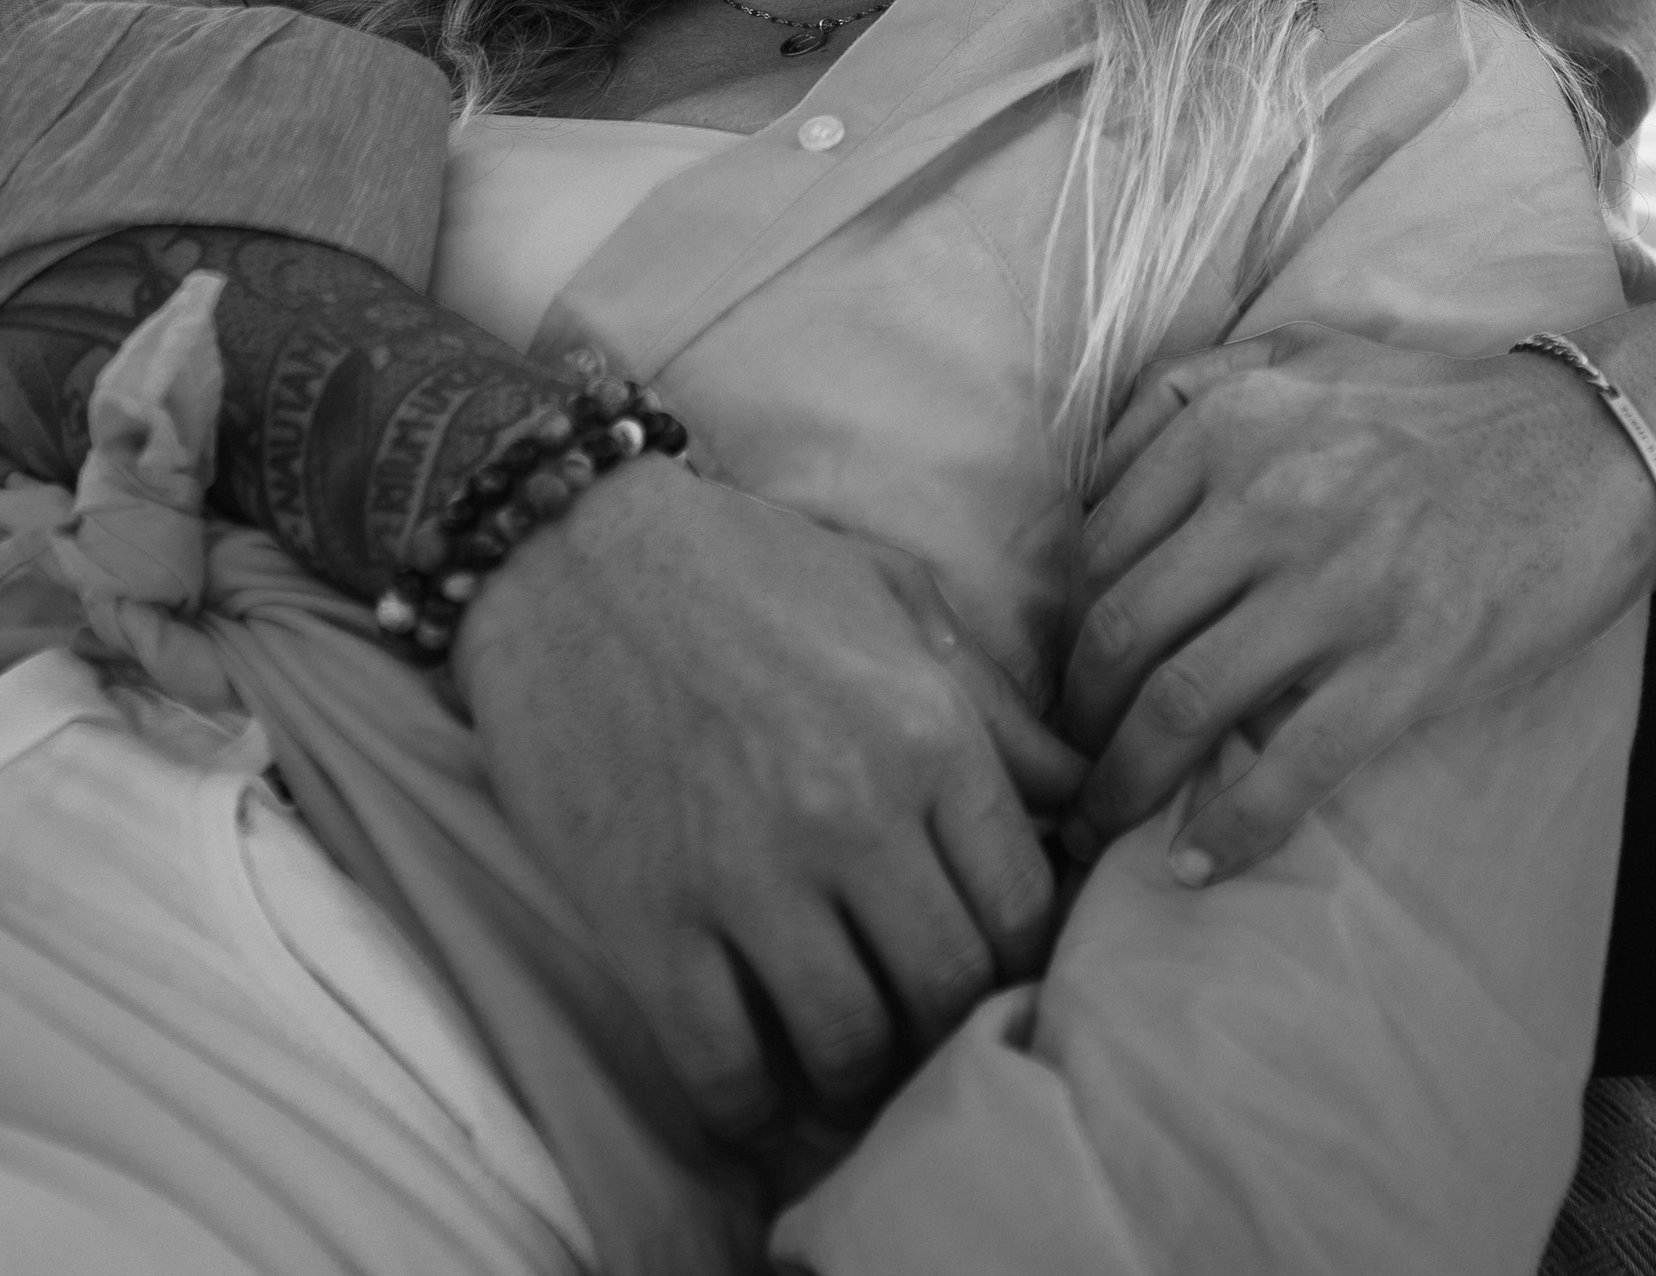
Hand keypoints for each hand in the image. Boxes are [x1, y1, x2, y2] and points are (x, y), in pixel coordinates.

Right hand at [453, 452, 1083, 1139]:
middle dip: (946, 1025)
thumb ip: (996, 706)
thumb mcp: (895, 598)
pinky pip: (724, 1068)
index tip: (994, 967)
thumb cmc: (746, 564)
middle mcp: (853, 812)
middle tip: (921, 1026)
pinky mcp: (650, 920)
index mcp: (928, 731)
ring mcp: (749, 874)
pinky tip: (760, 1088)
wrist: (573, 549)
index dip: (1022, 958)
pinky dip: (753, 1107)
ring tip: (848, 1065)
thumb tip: (1082, 792)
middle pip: (947, 990)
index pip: (1023, 906)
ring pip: (847, 1046)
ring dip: (857, 1077)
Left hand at [1061, 324, 1655, 880]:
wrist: (1591, 444)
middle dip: (1076, 719)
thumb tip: (1100, 459)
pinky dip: (1228, 830)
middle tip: (1068, 765)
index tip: (1064, 678)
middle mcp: (1267, 498)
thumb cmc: (1441, 407)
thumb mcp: (1305, 350)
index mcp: (1231, 423)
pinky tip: (1197, 867)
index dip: (1064, 629)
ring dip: (1125, 783)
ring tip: (1105, 825)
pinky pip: (1287, 767)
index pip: (1098, 546)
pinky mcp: (1404, 663)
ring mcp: (1336, 585)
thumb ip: (1198, 384)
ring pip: (1182, 704)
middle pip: (1119, 633)